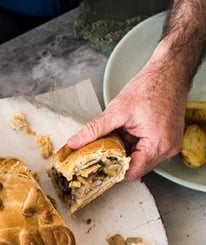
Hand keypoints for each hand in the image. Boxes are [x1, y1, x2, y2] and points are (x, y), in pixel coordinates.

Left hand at [67, 58, 186, 180]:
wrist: (170, 71)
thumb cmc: (150, 86)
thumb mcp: (116, 110)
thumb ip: (94, 130)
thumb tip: (74, 143)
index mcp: (158, 145)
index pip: (131, 172)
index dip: (112, 171)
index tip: (96, 167)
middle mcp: (167, 149)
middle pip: (135, 167)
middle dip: (117, 159)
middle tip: (100, 150)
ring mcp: (169, 145)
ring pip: (139, 159)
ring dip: (124, 150)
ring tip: (116, 135)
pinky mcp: (167, 139)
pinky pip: (145, 150)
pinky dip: (132, 144)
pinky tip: (126, 131)